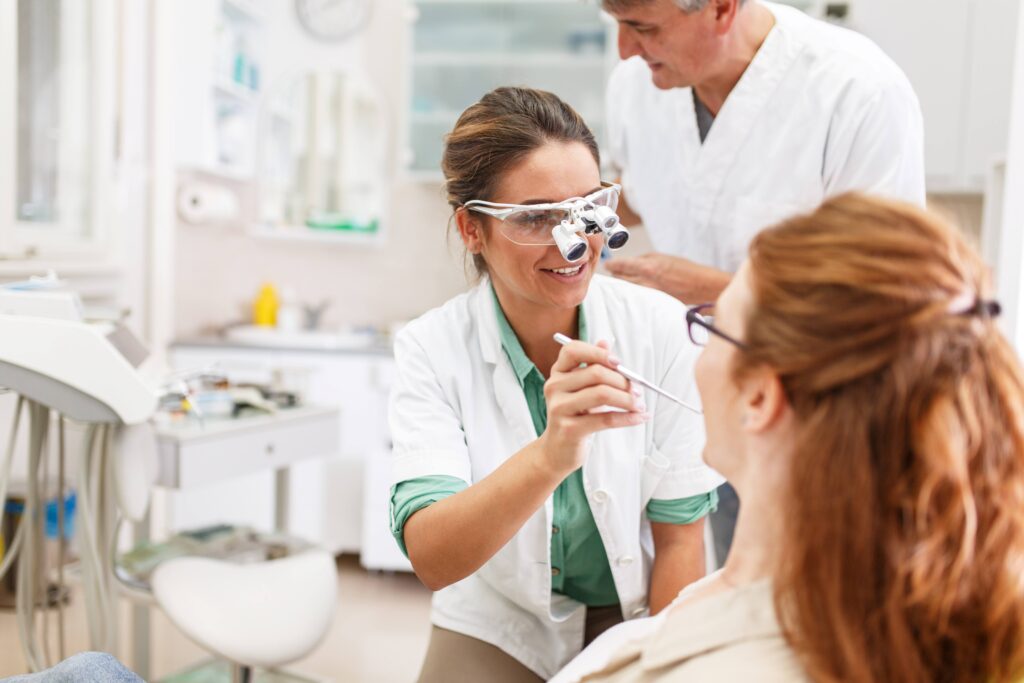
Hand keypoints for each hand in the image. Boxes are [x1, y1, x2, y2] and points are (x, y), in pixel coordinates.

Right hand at [538, 339, 647, 476]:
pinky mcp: (569, 429)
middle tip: (638, 390)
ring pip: (602, 394)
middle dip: (622, 380)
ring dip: (627, 399)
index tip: (619, 363)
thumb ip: (592, 365)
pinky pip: (605, 419)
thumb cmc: (575, 415)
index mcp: (558, 372)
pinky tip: (639, 418)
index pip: (573, 350)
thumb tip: (605, 343)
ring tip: (640, 405)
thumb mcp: (581, 388)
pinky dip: (628, 418)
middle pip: (595, 373)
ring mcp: (559, 408)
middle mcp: (554, 387)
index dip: (598, 352)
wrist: (557, 450)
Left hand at [604, 252, 730, 303]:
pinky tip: (632, 291)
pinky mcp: (653, 302)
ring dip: (623, 285)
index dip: (612, 264)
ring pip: (628, 289)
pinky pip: (638, 296)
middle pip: (621, 279)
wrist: (702, 287)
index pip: (621, 265)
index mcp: (648, 268)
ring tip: (619, 282)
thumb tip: (632, 262)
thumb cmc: (687, 270)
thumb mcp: (664, 257)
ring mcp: (649, 294)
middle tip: (611, 272)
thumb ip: (646, 259)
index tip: (607, 264)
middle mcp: (646, 282)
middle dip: (615, 275)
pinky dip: (633, 292)